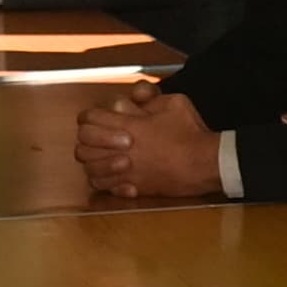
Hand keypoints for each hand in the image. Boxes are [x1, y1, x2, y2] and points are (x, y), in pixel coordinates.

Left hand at [76, 81, 223, 199]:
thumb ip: (149, 99)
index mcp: (127, 126)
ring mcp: (124, 171)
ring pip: (89, 168)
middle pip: (83, 144)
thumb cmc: (190, 132)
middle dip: (88, 138)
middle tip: (98, 137)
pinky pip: (104, 186)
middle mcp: (120, 149)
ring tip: (103, 156)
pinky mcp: (132, 187)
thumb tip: (135, 99)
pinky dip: (104, 180)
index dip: (90, 116)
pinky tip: (114, 174)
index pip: (89, 118)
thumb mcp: (173, 103)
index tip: (98, 117)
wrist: (204, 163)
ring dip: (93, 160)